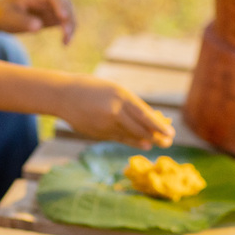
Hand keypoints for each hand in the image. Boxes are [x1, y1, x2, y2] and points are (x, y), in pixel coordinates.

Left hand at [0, 0, 75, 44]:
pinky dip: (67, 31)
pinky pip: (64, 23)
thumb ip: (23, 22)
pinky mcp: (51, 17)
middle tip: (66, 33)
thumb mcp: (8, 18)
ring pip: (67, 13)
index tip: (63, 17)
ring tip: (66, 41)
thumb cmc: (2, 15)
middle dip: (68, 17)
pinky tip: (65, 43)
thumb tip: (38, 26)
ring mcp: (49, 8)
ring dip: (70, 26)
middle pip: (64, 3)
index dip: (59, 4)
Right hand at [57, 75, 175, 148]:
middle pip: (139, 128)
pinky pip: (119, 138)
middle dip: (156, 136)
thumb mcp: (114, 91)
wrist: (64, 95)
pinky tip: (143, 144)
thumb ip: (130, 105)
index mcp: (120, 96)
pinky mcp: (98, 133)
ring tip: (157, 144)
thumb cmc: (93, 89)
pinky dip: (132, 141)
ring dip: (145, 140)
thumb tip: (152, 118)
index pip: (144, 114)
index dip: (158, 126)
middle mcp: (114, 111)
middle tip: (169, 142)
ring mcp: (105, 124)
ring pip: (130, 135)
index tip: (171, 133)